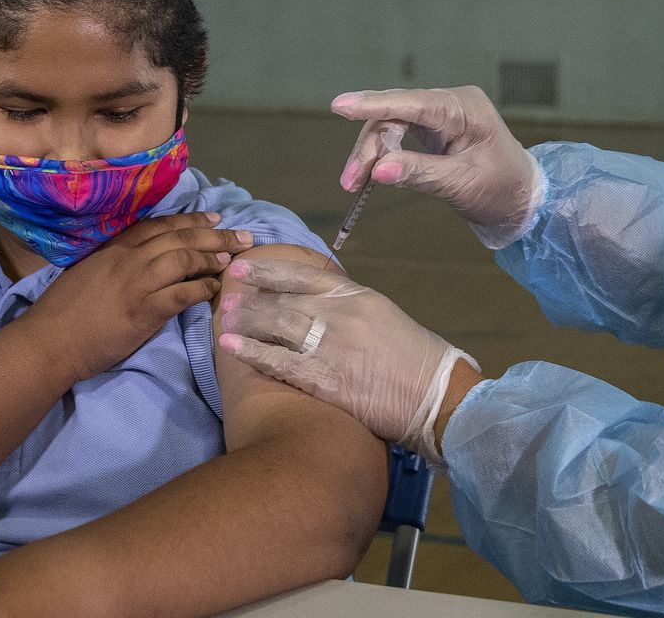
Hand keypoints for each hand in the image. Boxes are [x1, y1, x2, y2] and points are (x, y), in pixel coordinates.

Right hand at [18, 212, 252, 385]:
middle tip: (242, 235)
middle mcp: (128, 260)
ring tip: (232, 260)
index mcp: (114, 250)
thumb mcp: (88, 274)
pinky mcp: (144, 310)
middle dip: (215, 233)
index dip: (190, 220)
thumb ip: (114, 263)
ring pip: (184, 258)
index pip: (159, 226)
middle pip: (179, 237)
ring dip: (212, 257)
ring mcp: (137, 283)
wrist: (48, 342)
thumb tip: (138, 260)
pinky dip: (202, 288)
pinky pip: (182, 293)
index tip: (213, 216)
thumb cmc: (62, 313)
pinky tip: (214, 290)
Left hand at [216, 258, 473, 459]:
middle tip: (227, 296)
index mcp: (359, 297)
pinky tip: (232, 349)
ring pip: (280, 326)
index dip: (271, 270)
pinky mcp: (328, 380)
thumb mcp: (385, 318)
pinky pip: (282, 363)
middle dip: (253, 298)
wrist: (438, 396)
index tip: (245, 266)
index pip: (306, 276)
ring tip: (225, 319)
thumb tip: (317, 306)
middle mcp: (343, 315)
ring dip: (248, 322)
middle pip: (287, 301)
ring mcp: (334, 347)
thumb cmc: (417, 359)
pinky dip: (254, 353)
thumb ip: (350, 309)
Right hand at [332, 86, 543, 248]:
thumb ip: (418, 173)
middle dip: (370, 147)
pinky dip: (383, 153)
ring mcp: (442, 113)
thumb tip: (378, 171)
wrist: (521, 199)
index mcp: (465, 109)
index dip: (374, 104)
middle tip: (351, 181)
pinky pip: (399, 132)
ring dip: (372, 153)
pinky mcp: (434, 126)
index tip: (340, 106)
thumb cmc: (500, 189)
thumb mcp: (459, 184)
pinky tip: (369, 173)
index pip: (413, 103)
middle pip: (395, 115)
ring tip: (355, 184)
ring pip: (392, 124)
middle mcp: (451, 103)